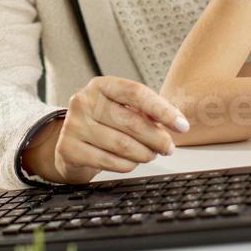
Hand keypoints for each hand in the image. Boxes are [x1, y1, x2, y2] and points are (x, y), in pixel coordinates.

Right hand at [23, 76, 188, 184]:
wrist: (71, 144)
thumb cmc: (103, 124)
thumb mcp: (120, 109)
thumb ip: (145, 112)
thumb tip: (174, 122)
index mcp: (101, 85)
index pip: (136, 93)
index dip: (163, 110)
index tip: (182, 125)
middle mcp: (84, 101)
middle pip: (131, 121)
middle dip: (157, 138)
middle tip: (168, 147)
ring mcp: (74, 125)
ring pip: (122, 145)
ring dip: (144, 154)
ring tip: (150, 154)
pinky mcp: (69, 148)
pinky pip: (109, 161)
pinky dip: (127, 165)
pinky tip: (131, 162)